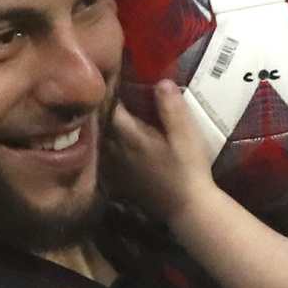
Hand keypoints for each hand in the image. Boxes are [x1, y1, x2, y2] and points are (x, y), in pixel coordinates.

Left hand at [105, 79, 216, 217]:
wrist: (188, 207)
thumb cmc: (188, 168)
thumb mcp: (186, 133)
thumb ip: (172, 107)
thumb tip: (160, 81)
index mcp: (130, 136)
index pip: (110, 108)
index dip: (110, 92)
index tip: (114, 79)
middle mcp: (116, 150)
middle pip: (99, 124)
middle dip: (102, 109)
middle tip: (108, 94)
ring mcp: (116, 167)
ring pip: (99, 141)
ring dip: (100, 128)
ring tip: (105, 115)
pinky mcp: (120, 180)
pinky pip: (103, 158)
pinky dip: (103, 148)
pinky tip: (111, 143)